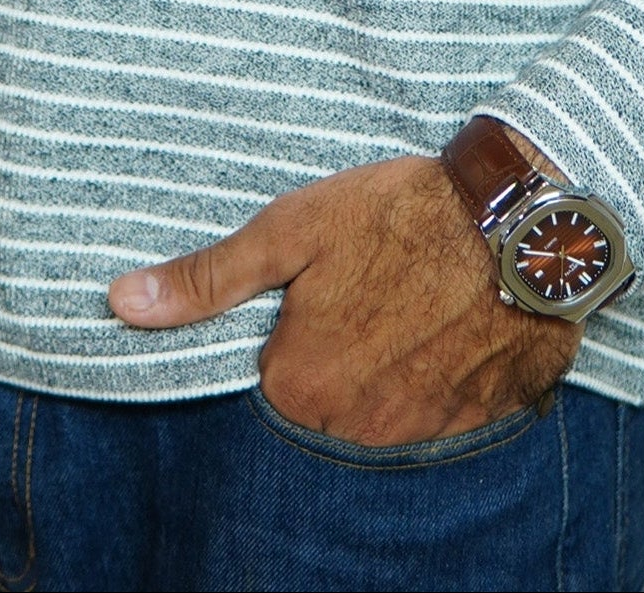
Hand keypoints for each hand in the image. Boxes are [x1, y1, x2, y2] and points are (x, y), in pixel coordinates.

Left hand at [106, 156, 579, 445]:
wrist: (520, 219)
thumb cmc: (402, 215)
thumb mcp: (292, 229)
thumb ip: (210, 278)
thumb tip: (123, 304)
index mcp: (300, 383)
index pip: (271, 371)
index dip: (291, 323)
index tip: (317, 286)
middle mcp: (357, 425)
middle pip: (326, 394)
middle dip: (339, 347)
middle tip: (368, 284)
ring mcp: (421, 427)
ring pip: (382, 403)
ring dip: (389, 362)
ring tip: (410, 295)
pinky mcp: (477, 415)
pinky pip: (439, 407)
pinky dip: (440, 371)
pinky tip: (449, 318)